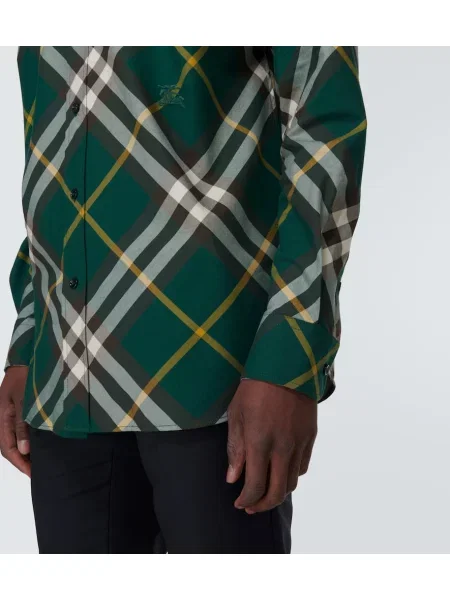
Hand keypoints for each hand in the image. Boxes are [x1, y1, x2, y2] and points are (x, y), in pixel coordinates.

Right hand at [0, 366, 29, 476]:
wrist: (25, 359)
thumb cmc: (25, 377)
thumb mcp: (25, 400)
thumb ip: (23, 424)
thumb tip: (24, 450)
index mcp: (2, 418)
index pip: (8, 448)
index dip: (20, 463)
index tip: (32, 473)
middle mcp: (2, 419)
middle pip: (8, 447)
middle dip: (21, 462)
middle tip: (36, 472)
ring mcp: (8, 415)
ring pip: (12, 441)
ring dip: (23, 453)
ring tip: (37, 463)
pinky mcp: (15, 411)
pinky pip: (17, 431)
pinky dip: (25, 441)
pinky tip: (35, 446)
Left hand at [226, 378, 316, 512]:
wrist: (287, 366)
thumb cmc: (255, 388)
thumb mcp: (237, 415)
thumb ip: (236, 449)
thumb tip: (234, 478)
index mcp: (260, 442)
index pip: (255, 485)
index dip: (246, 499)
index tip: (239, 502)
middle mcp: (282, 448)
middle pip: (277, 491)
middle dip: (262, 504)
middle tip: (251, 506)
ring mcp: (299, 443)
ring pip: (292, 482)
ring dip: (278, 492)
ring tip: (266, 491)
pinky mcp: (310, 436)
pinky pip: (303, 466)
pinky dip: (291, 475)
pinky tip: (281, 471)